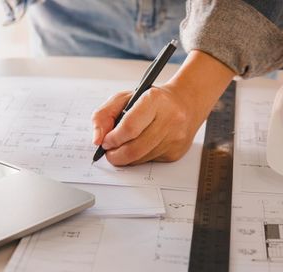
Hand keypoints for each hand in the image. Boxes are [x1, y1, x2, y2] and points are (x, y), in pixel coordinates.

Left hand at [91, 50, 234, 165]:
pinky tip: (141, 146)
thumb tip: (97, 139)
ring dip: (126, 157)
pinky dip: (139, 158)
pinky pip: (150, 162)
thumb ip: (104, 114)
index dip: (113, 138)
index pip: (130, 127)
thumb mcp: (125, 98)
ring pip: (141, 158)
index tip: (105, 141)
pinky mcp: (176, 152)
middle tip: (109, 152)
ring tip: (123, 147)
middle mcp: (169, 119)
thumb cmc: (152, 100)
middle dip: (116, 155)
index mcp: (154, 100)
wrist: (185, 103)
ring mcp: (175, 138)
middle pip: (134, 148)